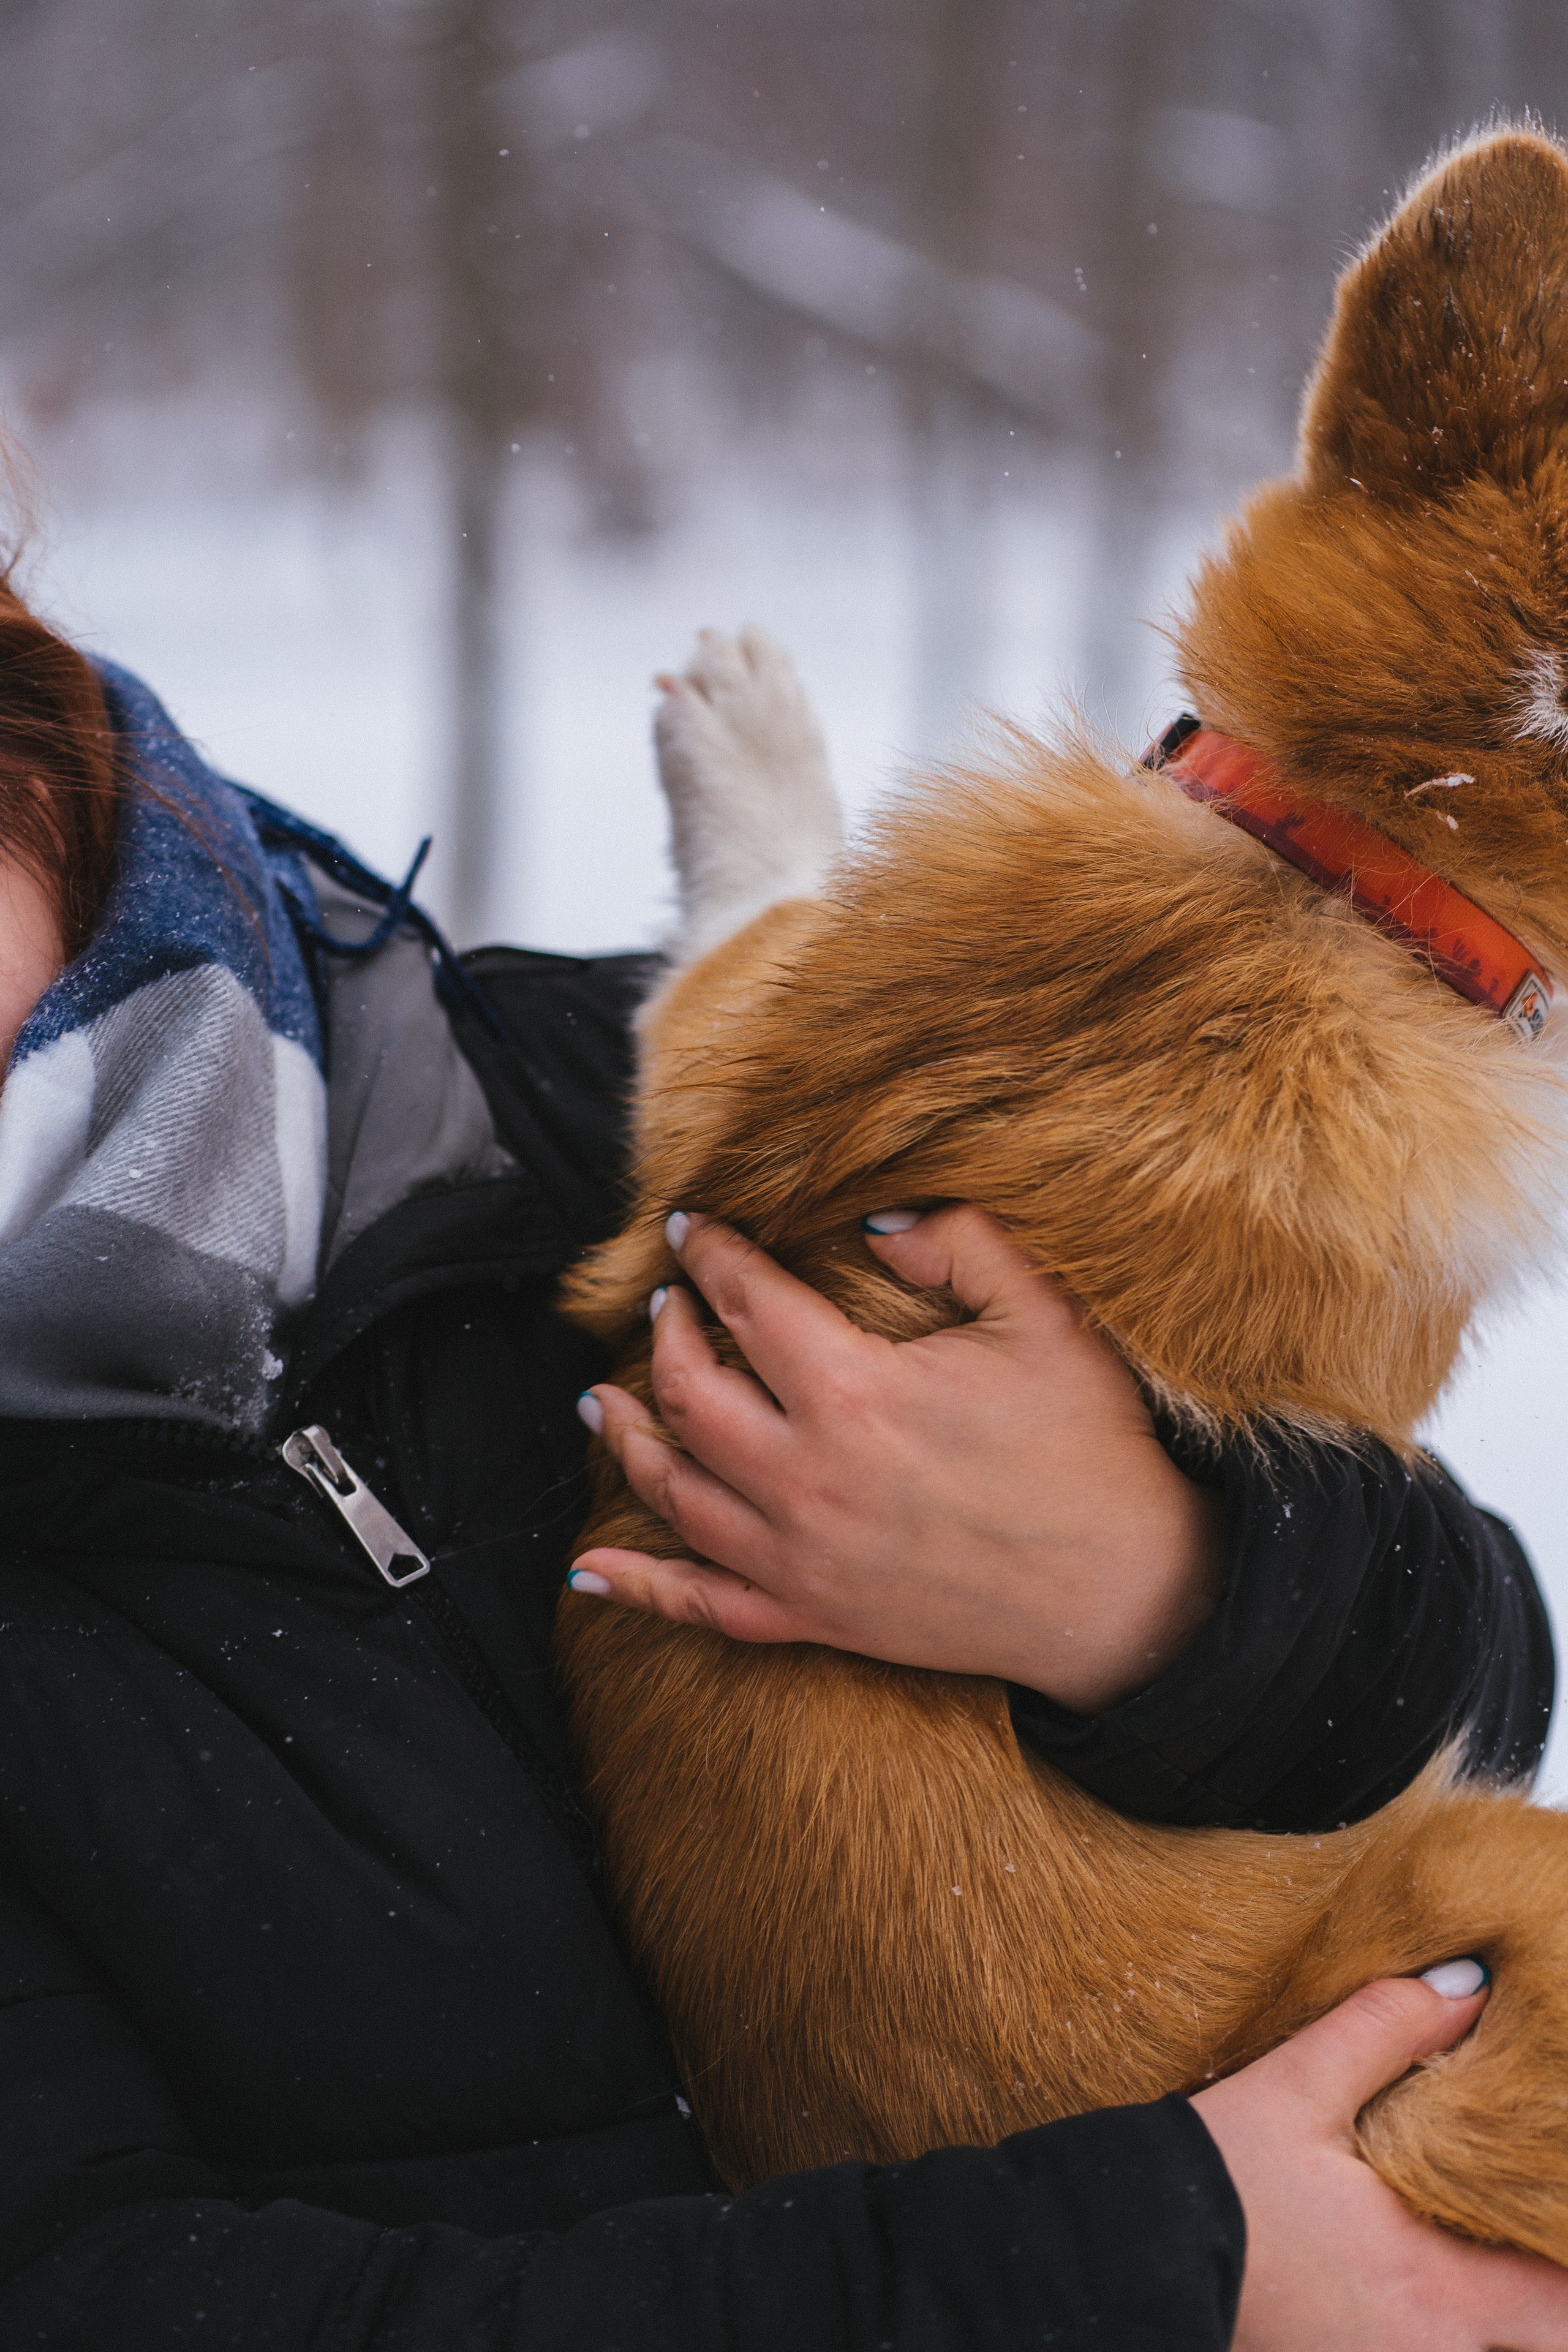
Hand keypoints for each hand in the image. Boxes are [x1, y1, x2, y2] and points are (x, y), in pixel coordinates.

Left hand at [570, 1203, 1224, 1711]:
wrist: (1123, 1592)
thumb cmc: (1088, 1450)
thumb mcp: (1044, 1318)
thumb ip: (960, 1243)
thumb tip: (877, 1216)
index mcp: (854, 1394)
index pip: (748, 1303)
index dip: (711, 1255)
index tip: (689, 1226)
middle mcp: (805, 1478)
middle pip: (688, 1392)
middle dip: (667, 1335)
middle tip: (668, 1303)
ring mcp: (798, 1558)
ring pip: (671, 1492)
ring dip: (625, 1439)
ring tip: (600, 1403)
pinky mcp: (810, 1619)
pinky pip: (698, 1607)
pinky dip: (635, 1587)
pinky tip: (588, 1570)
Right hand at [1192, 1969, 1567, 2349]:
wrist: (1124, 2255)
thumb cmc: (1216, 2178)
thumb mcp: (1297, 2087)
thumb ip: (1387, 2031)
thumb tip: (1473, 1988)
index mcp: (1435, 2288)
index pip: (1565, 2309)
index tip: (1562, 2213)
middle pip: (1541, 2345)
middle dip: (1546, 2305)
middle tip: (1528, 2240)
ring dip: (1491, 2321)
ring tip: (1477, 2258)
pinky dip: (1443, 2330)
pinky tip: (1413, 2287)